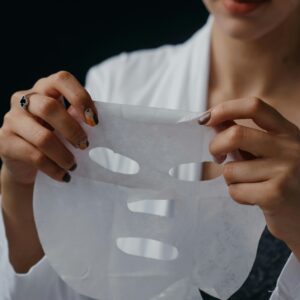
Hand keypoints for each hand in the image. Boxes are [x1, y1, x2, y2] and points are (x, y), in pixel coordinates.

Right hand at [0, 71, 98, 184]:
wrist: (26, 162)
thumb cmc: (53, 136)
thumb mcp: (66, 124)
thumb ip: (77, 118)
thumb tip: (92, 121)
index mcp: (44, 88)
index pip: (62, 79)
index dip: (80, 97)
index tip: (94, 120)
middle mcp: (24, 99)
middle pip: (49, 107)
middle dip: (72, 130)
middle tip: (84, 145)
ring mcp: (11, 119)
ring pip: (42, 137)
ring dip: (64, 155)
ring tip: (74, 165)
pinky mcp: (4, 142)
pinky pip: (34, 156)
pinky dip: (54, 169)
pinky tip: (64, 175)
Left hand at [207, 97, 299, 256]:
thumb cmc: (282, 180)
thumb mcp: (271, 152)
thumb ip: (246, 137)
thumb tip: (214, 121)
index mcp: (286, 132)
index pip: (254, 107)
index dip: (225, 109)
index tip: (206, 119)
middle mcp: (290, 147)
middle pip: (236, 135)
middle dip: (216, 146)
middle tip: (217, 157)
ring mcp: (285, 171)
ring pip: (231, 169)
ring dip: (231, 179)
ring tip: (249, 184)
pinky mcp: (276, 194)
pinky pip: (235, 190)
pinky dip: (237, 195)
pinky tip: (254, 198)